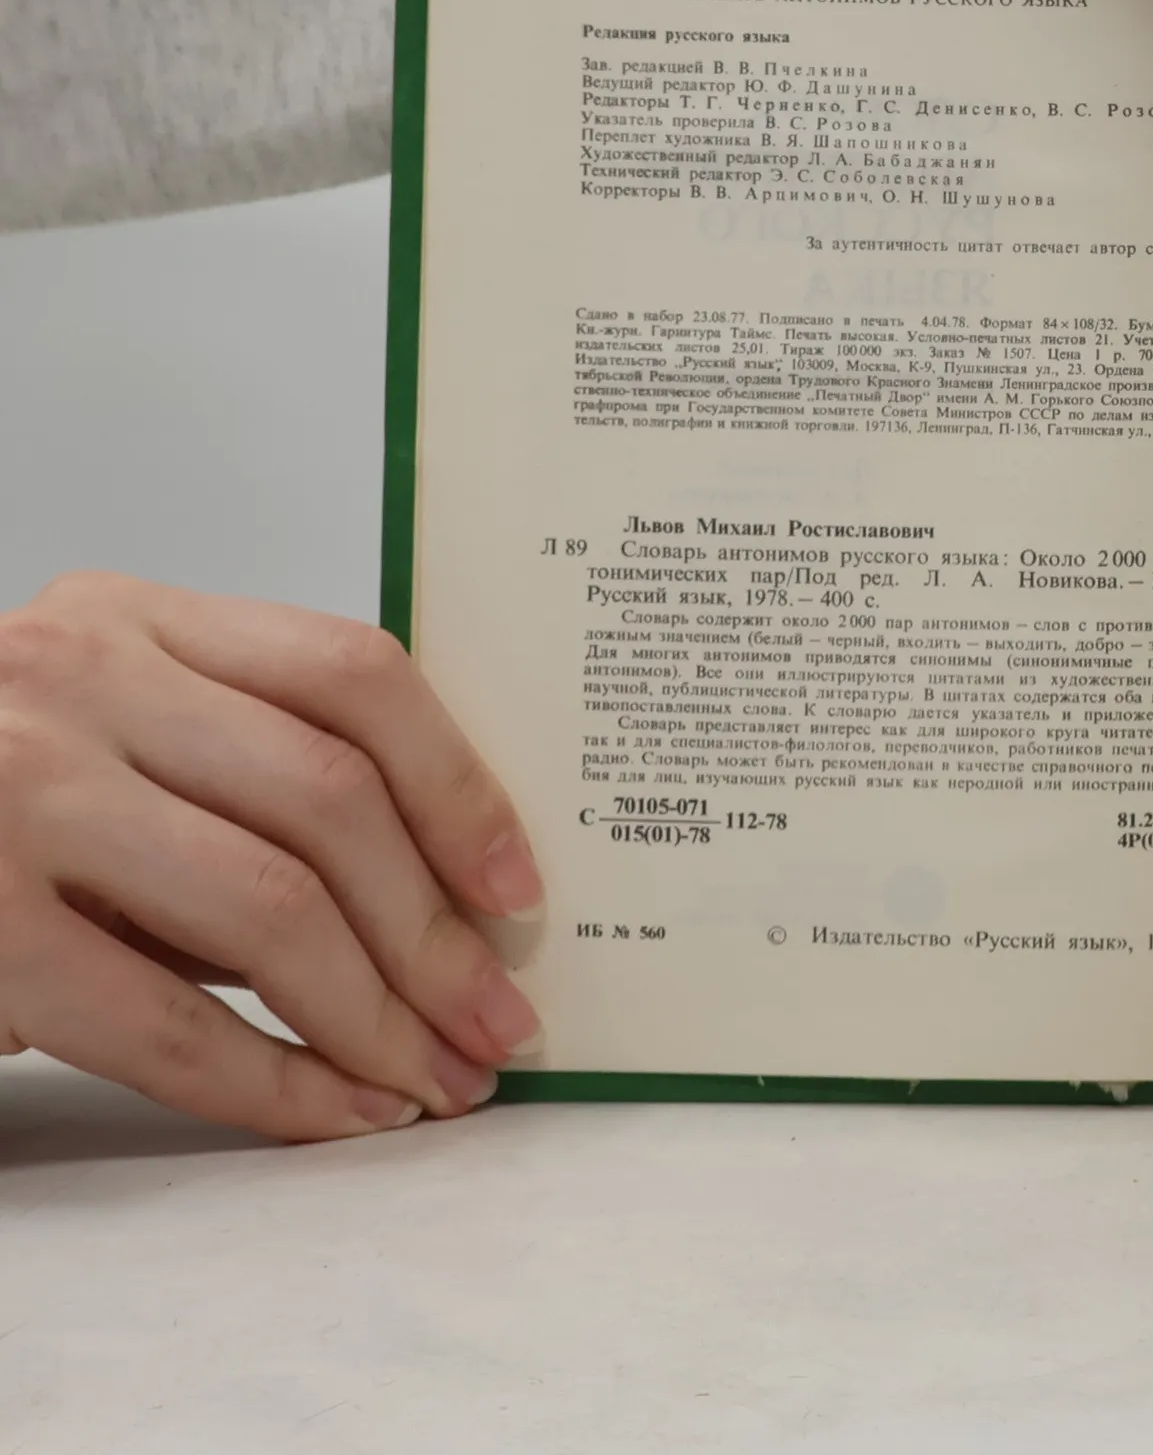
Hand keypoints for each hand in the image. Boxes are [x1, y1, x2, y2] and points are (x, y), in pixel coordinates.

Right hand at [0, 573, 544, 1139]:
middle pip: (328, 800)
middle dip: (438, 932)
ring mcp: (14, 795)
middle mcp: (76, 679)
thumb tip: (446, 891)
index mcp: (139, 619)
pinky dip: (272, 1084)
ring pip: (267, 909)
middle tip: (500, 1020)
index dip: (459, 784)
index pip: (353, 672)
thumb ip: (250, 776)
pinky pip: (160, 1022)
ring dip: (377, 1016)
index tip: (519, 887)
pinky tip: (336, 1116)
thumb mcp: (117, 733)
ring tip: (436, 1079)